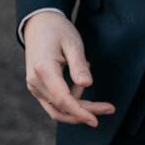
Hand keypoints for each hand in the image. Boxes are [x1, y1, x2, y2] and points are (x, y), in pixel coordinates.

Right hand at [23, 11, 115, 126]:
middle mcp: (35, 82)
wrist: (39, 23)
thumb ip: (78, 65)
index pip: (63, 99)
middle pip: (61, 107)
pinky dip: (70, 99)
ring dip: (78, 107)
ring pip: (57, 108)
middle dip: (85, 112)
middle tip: (109, 109)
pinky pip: (54, 102)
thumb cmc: (58, 31)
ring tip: (91, 78)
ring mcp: (34, 86)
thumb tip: (87, 86)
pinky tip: (80, 82)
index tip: (96, 120)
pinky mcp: (37, 87)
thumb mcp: (73, 43)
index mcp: (43, 70)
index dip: (80, 112)